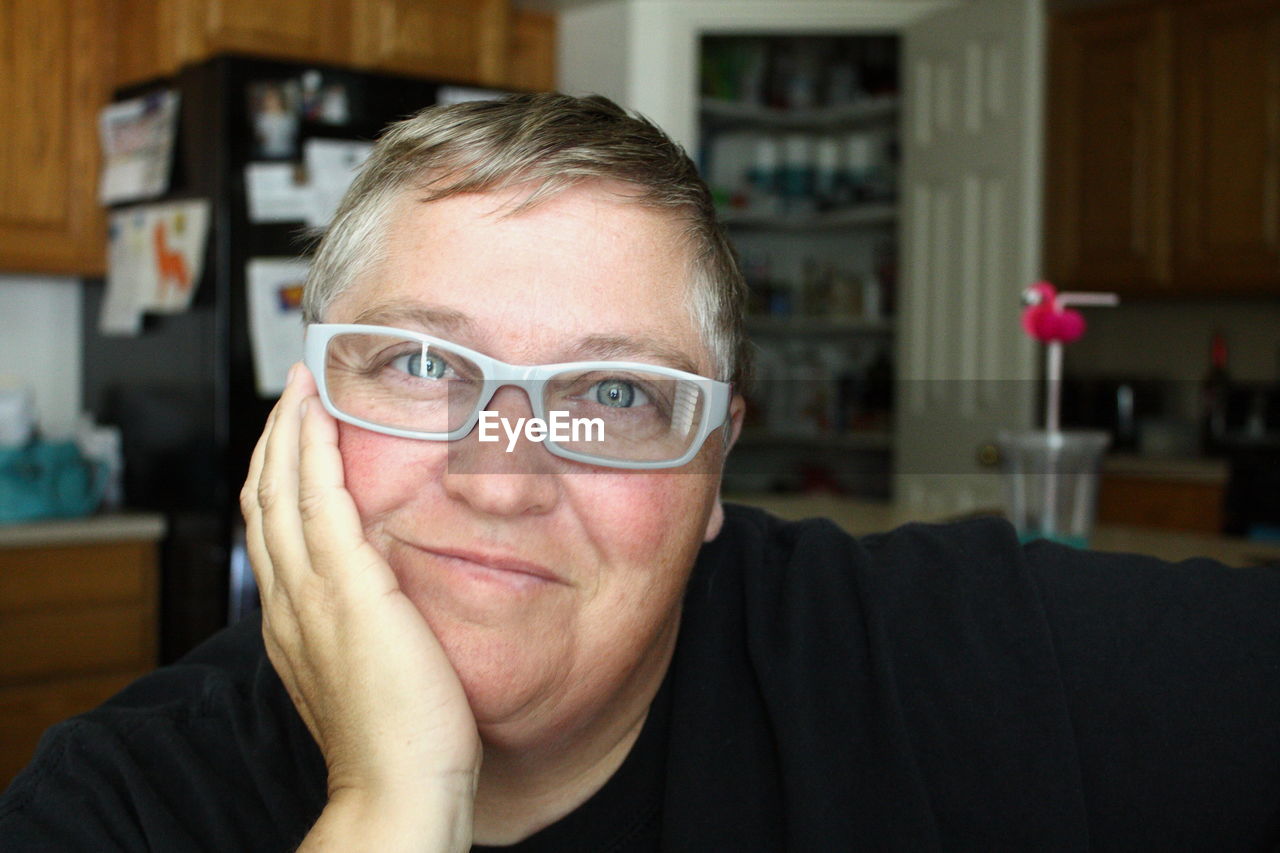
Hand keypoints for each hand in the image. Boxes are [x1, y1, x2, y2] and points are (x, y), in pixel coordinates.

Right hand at [241, 364, 479, 849]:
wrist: (399, 786)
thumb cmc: (401, 740)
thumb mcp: (370, 672)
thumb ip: (365, 631)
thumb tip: (385, 606)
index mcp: (293, 623)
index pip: (273, 532)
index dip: (275, 480)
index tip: (291, 441)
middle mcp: (288, 602)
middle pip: (263, 501)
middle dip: (273, 442)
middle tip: (291, 395)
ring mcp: (310, 593)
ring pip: (280, 489)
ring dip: (288, 431)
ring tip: (302, 388)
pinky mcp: (346, 587)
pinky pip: (319, 498)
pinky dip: (313, 449)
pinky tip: (321, 414)